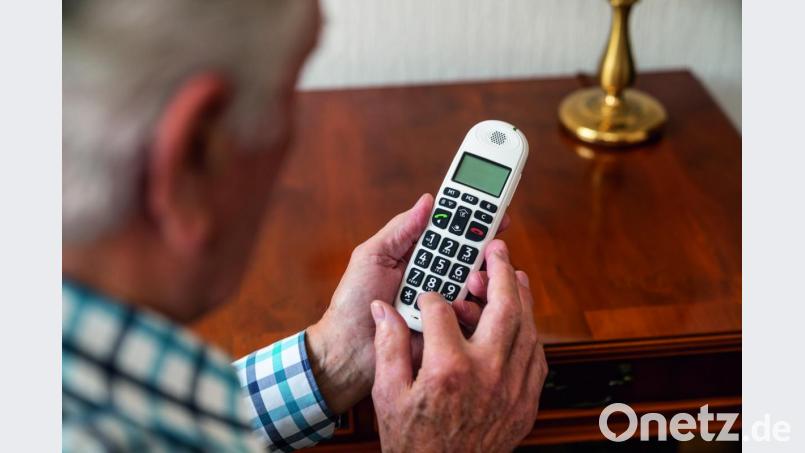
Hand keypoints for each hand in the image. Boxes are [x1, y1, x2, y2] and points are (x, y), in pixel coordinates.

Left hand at [306, 194, 508, 413]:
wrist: (349, 350)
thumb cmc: (352, 303)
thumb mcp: (372, 256)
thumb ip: (401, 229)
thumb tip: (428, 201)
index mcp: (416, 257)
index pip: (450, 234)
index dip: (472, 222)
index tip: (494, 213)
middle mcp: (434, 278)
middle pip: (469, 259)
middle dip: (482, 251)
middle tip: (492, 247)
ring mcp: (443, 304)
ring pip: (476, 287)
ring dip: (478, 279)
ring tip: (472, 280)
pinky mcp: (448, 331)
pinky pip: (472, 316)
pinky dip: (471, 308)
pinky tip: (460, 307)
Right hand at [370, 239, 547, 452]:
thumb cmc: (412, 443)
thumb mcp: (388, 395)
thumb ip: (389, 346)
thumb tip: (383, 310)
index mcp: (448, 369)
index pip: (443, 311)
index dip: (432, 298)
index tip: (427, 298)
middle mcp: (487, 374)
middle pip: (503, 307)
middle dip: (500, 272)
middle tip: (496, 249)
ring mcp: (512, 389)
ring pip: (527, 329)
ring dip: (522, 297)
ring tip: (514, 276)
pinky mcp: (525, 404)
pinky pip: (537, 358)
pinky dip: (531, 333)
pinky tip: (523, 322)